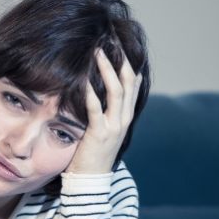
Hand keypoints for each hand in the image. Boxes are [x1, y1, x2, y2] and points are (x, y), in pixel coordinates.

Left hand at [65, 48, 142, 173]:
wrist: (92, 179)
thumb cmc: (94, 150)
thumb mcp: (106, 126)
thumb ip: (107, 108)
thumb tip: (99, 87)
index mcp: (126, 114)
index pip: (133, 82)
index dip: (128, 61)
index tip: (119, 42)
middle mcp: (124, 118)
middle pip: (129, 82)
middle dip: (121, 59)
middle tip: (111, 39)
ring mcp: (114, 126)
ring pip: (117, 91)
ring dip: (107, 69)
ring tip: (98, 52)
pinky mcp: (100, 134)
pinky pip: (96, 109)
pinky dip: (91, 93)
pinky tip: (85, 79)